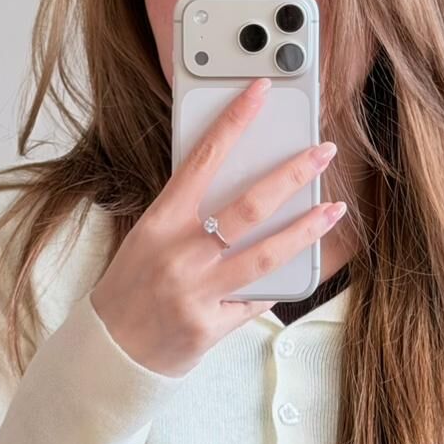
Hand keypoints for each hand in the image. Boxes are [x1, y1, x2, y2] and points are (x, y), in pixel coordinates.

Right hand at [89, 80, 344, 377]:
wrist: (110, 351)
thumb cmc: (131, 286)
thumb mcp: (148, 238)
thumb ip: (189, 215)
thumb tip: (241, 183)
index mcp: (160, 222)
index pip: (202, 160)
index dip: (234, 122)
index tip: (259, 92)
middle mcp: (181, 254)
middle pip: (249, 205)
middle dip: (293, 174)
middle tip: (323, 151)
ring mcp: (198, 292)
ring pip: (267, 253)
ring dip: (307, 228)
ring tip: (334, 208)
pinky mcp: (212, 326)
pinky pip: (257, 298)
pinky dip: (277, 282)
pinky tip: (300, 265)